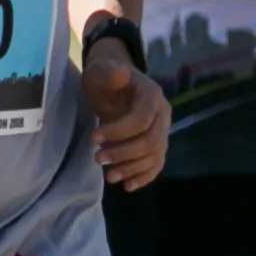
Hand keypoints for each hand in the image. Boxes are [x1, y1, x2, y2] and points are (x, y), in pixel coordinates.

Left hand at [83, 39, 167, 189]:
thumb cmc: (105, 75)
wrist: (113, 79)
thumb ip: (109, 72)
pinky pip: (156, 162)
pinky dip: (144, 176)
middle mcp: (163, 115)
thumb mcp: (101, 69)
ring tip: (109, 177)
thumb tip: (120, 73)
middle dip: (124, 153)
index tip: (93, 139)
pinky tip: (128, 186)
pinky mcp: (155, 142)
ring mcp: (161, 130)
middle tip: (97, 159)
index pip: (142, 119)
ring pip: (154, 155)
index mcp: (152, 96)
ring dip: (132, 168)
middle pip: (150, 141)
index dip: (120, 132)